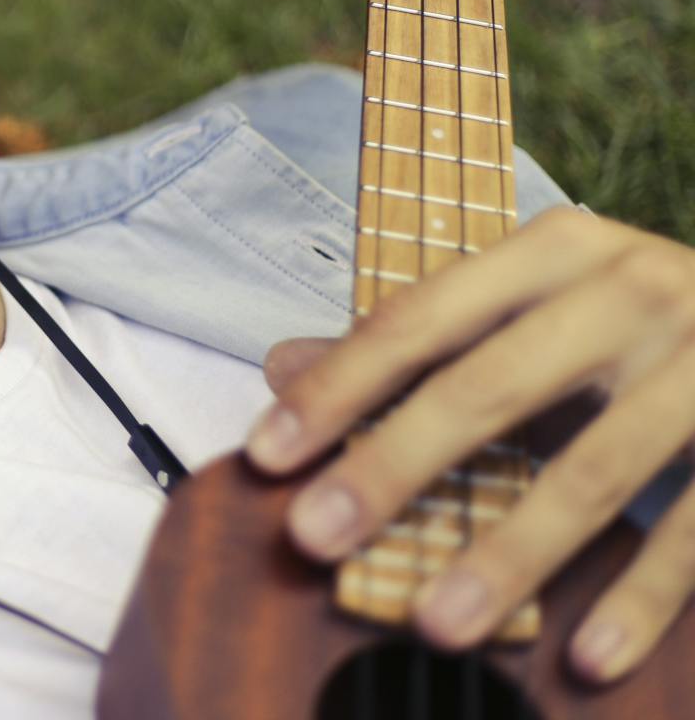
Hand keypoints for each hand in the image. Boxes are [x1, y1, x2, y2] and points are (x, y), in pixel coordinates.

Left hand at [244, 208, 694, 683]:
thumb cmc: (637, 324)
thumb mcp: (534, 308)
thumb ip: (417, 340)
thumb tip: (281, 364)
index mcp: (556, 251)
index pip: (418, 319)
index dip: (338, 390)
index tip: (265, 455)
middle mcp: (630, 291)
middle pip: (488, 389)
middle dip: (392, 469)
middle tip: (315, 538)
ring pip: (592, 473)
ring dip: (509, 556)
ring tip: (436, 623)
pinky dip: (641, 598)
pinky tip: (587, 656)